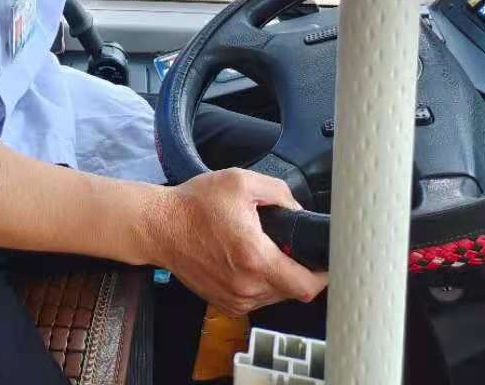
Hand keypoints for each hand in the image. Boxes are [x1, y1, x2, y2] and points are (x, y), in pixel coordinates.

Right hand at [153, 168, 328, 313]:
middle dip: (297, 268)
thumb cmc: (195, 204)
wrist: (160, 226)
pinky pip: (257, 299)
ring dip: (279, 276)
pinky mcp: (225, 303)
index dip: (322, 275)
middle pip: (293, 290)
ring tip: (262, 248)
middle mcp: (248, 286)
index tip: (325, 261)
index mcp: (255, 258)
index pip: (306, 286)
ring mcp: (236, 299)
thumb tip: (298, 211)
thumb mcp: (240, 181)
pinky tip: (247, 259)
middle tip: (287, 243)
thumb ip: (279, 192)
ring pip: (276, 296)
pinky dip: (260, 282)